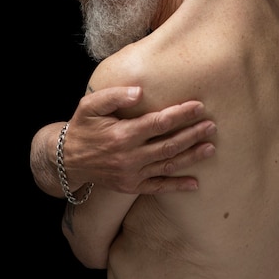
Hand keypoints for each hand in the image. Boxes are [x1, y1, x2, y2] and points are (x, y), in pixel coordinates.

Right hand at [63, 86, 216, 193]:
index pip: (159, 123)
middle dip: (193, 134)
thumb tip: (141, 91)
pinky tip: (195, 183)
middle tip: (212, 126)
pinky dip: (177, 185)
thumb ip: (115, 95)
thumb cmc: (82, 126)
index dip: (181, 114)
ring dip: (192, 157)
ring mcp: (131, 174)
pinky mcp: (131, 186)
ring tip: (211, 148)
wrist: (67, 160)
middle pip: (169, 144)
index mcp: (122, 134)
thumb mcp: (91, 105)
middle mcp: (130, 156)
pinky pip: (158, 187)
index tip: (199, 106)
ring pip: (168, 165)